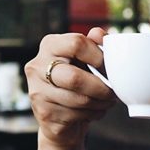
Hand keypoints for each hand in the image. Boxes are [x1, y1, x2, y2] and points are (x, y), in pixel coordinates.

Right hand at [25, 27, 115, 149]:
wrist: (58, 114)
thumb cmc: (75, 81)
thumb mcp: (84, 59)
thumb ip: (93, 45)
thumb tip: (98, 34)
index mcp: (49, 45)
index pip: (76, 43)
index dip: (99, 56)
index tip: (110, 68)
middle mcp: (37, 66)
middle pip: (74, 77)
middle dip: (100, 87)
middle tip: (112, 92)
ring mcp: (37, 91)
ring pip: (78, 99)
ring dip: (100, 103)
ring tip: (107, 102)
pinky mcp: (43, 113)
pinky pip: (76, 115)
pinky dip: (93, 114)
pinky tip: (95, 111)